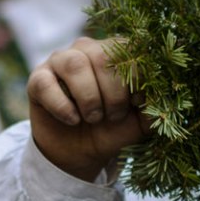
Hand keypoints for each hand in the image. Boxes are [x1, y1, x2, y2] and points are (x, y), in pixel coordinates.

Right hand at [28, 37, 148, 180]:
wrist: (80, 152)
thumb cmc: (112, 128)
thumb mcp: (140, 120)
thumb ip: (155, 105)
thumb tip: (162, 93)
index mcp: (116, 51)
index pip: (131, 48)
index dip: (137, 77)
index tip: (139, 103)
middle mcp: (88, 48)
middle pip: (103, 57)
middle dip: (114, 93)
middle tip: (114, 116)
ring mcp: (60, 60)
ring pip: (75, 64)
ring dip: (89, 98)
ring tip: (93, 118)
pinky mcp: (37, 78)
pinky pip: (46, 83)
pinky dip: (63, 106)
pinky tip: (72, 120)